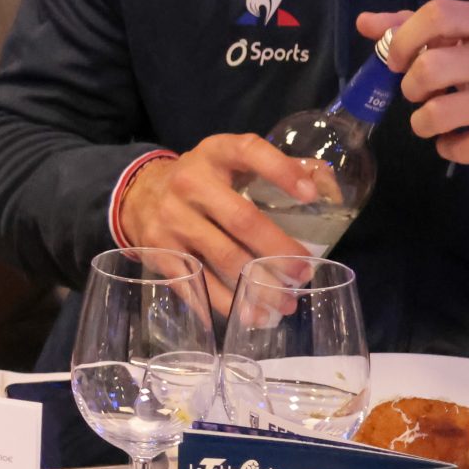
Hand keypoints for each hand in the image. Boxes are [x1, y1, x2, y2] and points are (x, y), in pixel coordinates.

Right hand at [117, 136, 318, 316]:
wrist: (140, 193)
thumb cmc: (205, 179)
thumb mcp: (232, 161)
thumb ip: (279, 168)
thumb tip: (327, 189)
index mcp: (215, 154)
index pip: (249, 152)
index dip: (281, 171)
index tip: (311, 197)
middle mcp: (190, 184)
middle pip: (241, 220)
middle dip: (277, 251)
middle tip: (303, 274)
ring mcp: (171, 220)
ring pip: (221, 258)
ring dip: (257, 287)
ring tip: (284, 305)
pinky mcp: (159, 252)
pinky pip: (193, 284)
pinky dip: (221, 305)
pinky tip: (247, 317)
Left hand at [358, 3, 468, 181]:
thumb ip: (418, 29)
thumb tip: (364, 22)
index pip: (437, 14)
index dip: (404, 38)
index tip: (398, 60)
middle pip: (429, 68)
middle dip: (411, 87)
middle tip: (420, 93)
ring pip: (436, 113)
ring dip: (423, 122)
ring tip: (436, 119)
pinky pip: (456, 148)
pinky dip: (448, 147)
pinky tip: (463, 138)